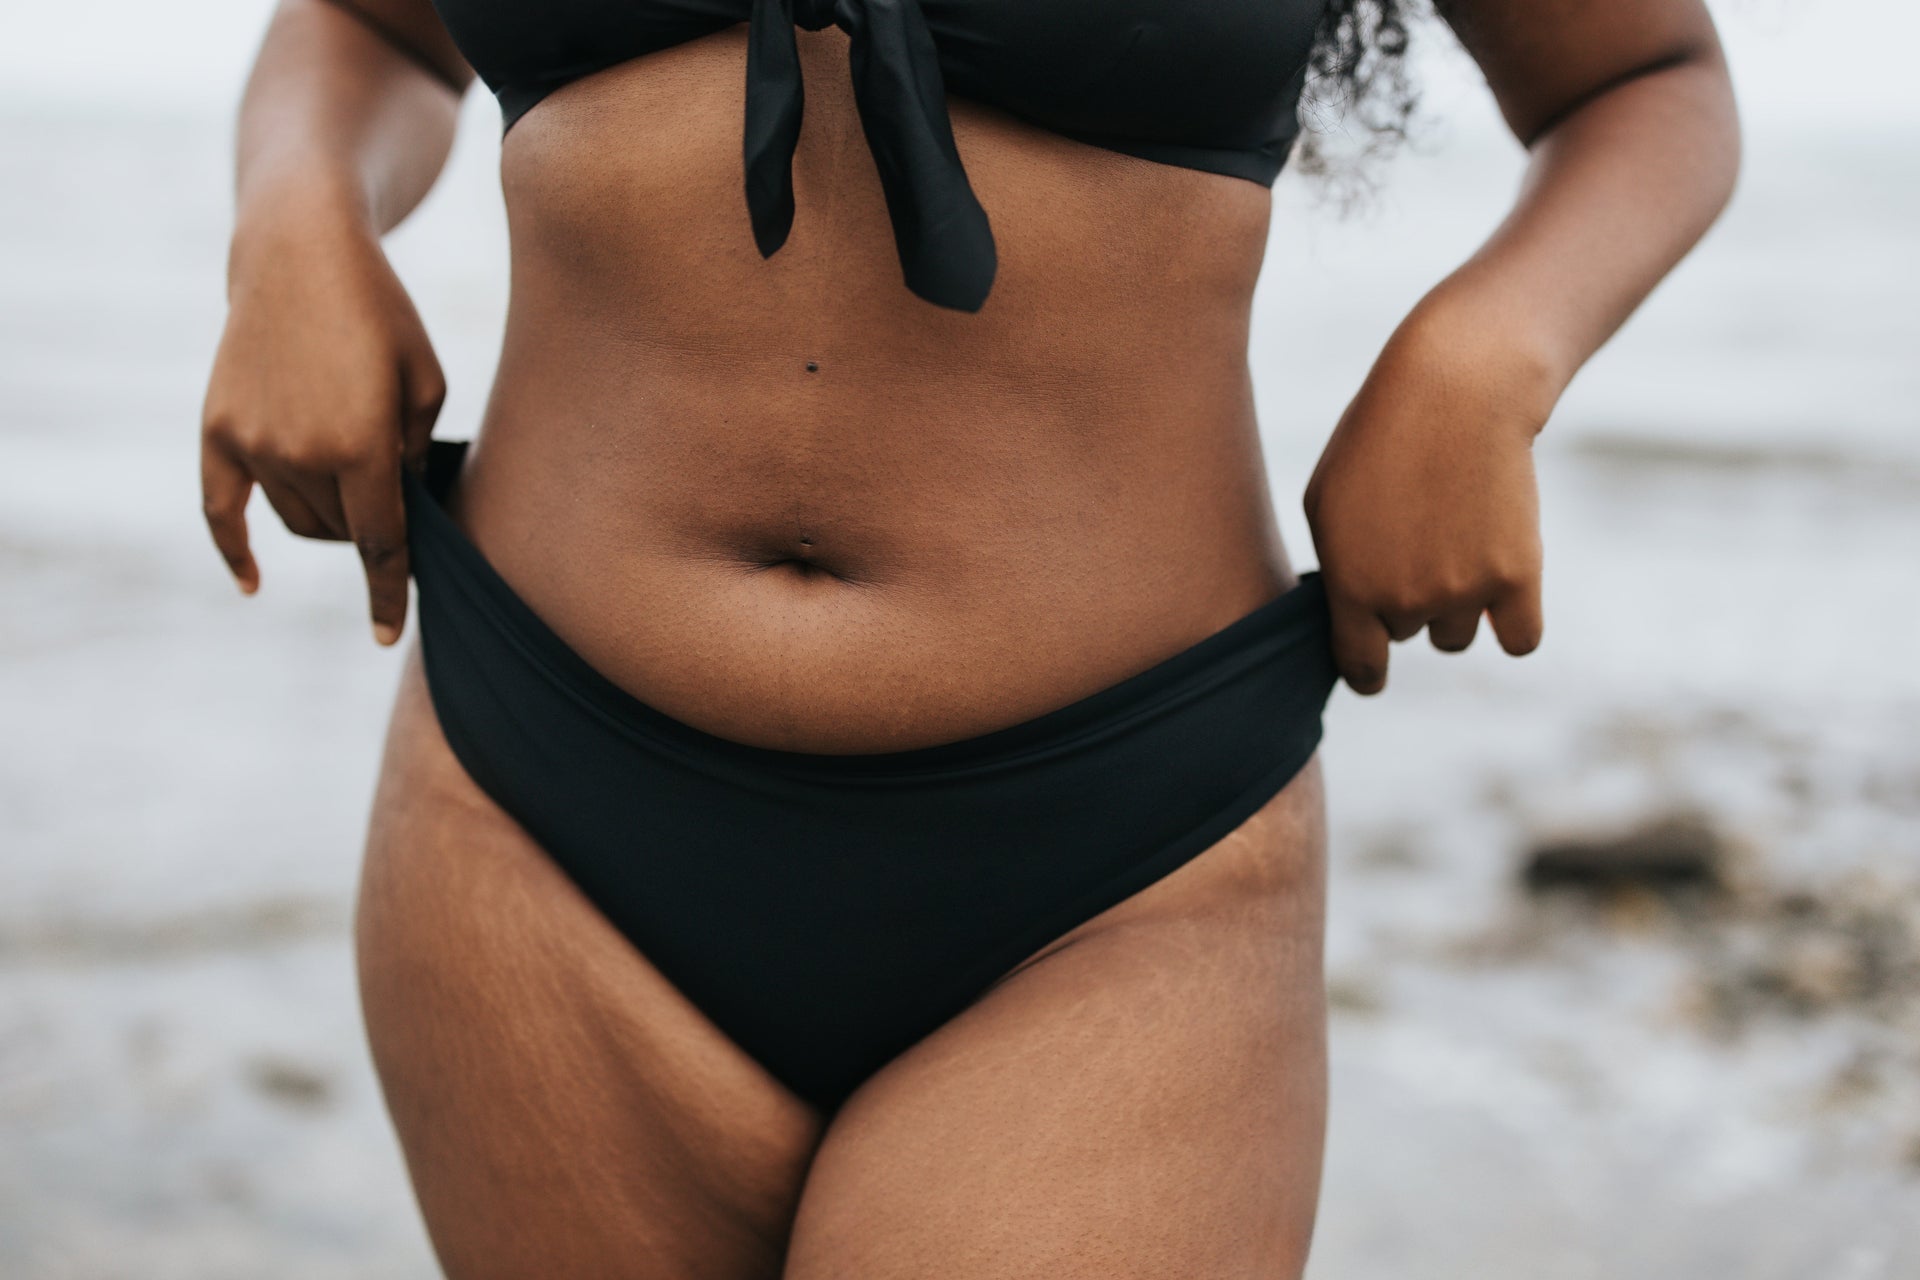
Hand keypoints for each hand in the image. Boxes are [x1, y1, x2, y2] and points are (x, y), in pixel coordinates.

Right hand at [200, 181, 444, 644]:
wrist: (298, 255)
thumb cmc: (381, 316)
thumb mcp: (426, 383)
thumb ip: (415, 457)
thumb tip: (405, 512)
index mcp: (363, 446)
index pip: (382, 545)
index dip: (389, 593)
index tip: (388, 635)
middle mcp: (301, 453)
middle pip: (343, 532)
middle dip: (372, 525)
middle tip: (390, 487)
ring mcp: (253, 442)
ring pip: (298, 520)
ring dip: (330, 517)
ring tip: (352, 472)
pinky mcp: (217, 428)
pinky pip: (220, 508)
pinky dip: (235, 549)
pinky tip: (253, 584)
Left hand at [1303, 311, 1550, 694]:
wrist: (1456, 390)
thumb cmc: (1380, 439)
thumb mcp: (1326, 502)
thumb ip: (1337, 571)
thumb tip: (1351, 620)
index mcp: (1350, 586)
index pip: (1359, 666)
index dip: (1365, 671)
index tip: (1372, 671)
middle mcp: (1405, 599)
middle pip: (1408, 633)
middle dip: (1408, 599)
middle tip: (1418, 536)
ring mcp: (1464, 591)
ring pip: (1456, 635)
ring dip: (1456, 605)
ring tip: (1455, 540)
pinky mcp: (1518, 576)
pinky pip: (1520, 639)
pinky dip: (1513, 624)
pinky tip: (1504, 592)